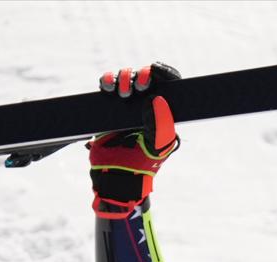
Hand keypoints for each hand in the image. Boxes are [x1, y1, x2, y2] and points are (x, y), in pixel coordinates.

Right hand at [88, 62, 181, 216]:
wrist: (115, 177)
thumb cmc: (141, 165)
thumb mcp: (156, 146)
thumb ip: (159, 124)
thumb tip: (156, 99)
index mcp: (165, 112)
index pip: (169, 84)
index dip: (164, 72)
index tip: (156, 69)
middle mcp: (147, 105)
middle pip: (146, 76)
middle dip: (141, 75)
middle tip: (139, 87)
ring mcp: (128, 105)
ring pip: (127, 77)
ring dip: (124, 77)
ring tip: (121, 93)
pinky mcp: (108, 107)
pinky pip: (108, 84)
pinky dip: (107, 80)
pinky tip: (108, 87)